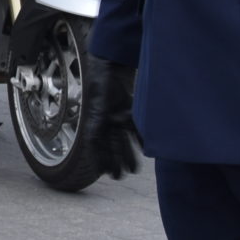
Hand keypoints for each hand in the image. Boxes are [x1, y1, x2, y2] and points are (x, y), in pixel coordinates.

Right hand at [88, 63, 142, 179]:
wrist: (111, 63)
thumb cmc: (101, 80)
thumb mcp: (98, 103)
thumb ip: (98, 121)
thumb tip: (94, 141)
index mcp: (94, 119)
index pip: (95, 144)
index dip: (98, 159)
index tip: (102, 173)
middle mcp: (105, 120)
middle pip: (110, 145)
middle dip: (115, 161)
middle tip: (119, 176)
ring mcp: (117, 116)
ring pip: (122, 140)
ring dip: (127, 154)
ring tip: (133, 170)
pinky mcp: (128, 110)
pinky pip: (134, 129)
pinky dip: (140, 139)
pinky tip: (146, 149)